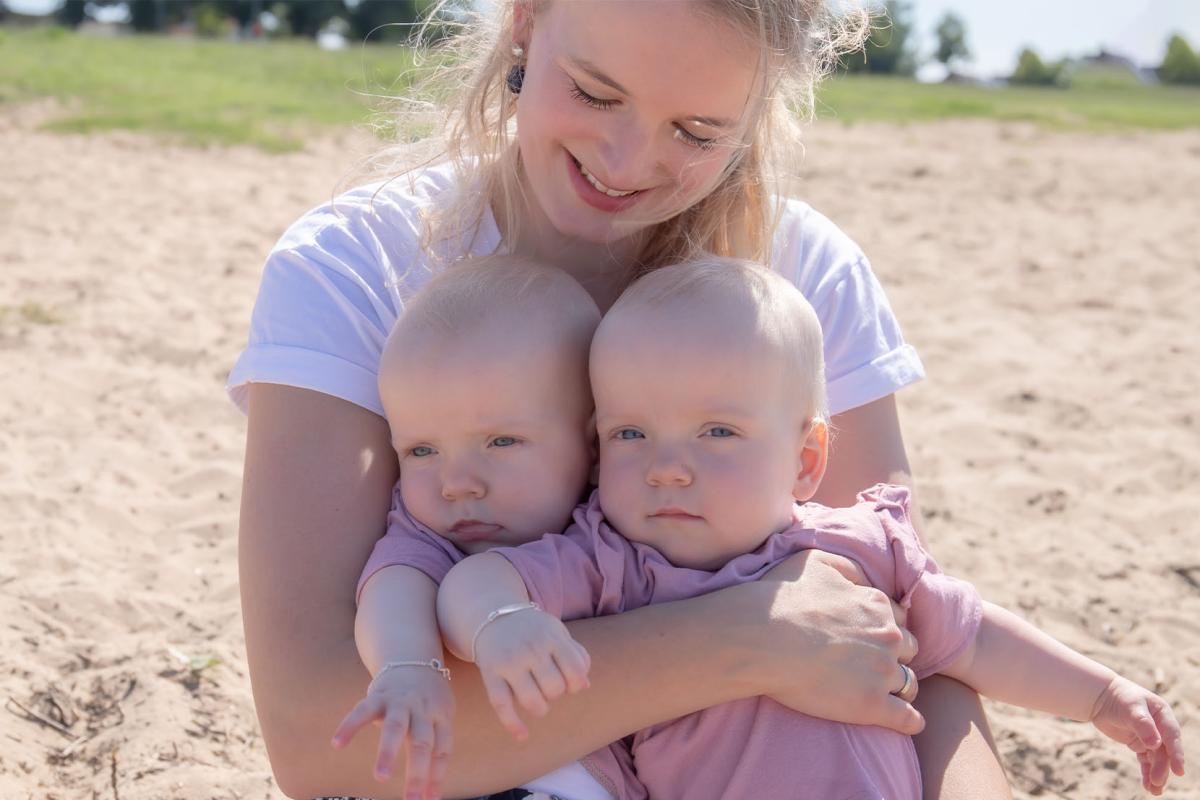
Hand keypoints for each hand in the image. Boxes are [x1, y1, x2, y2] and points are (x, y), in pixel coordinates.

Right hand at [330, 664, 454, 798]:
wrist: (413, 656)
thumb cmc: (428, 698)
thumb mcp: (440, 717)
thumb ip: (434, 751)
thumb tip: (431, 793)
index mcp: (440, 716)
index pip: (442, 750)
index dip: (437, 776)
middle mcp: (422, 709)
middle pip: (422, 741)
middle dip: (417, 772)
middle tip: (412, 799)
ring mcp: (400, 701)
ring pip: (396, 726)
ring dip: (388, 752)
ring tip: (380, 777)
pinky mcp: (378, 695)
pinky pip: (363, 710)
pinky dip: (349, 726)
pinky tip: (336, 744)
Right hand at [474, 608, 590, 739]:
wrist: (493, 617)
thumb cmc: (533, 630)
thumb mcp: (557, 633)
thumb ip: (575, 654)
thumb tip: (585, 685)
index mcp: (551, 637)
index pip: (576, 671)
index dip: (577, 684)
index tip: (570, 684)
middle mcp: (531, 649)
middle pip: (554, 688)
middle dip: (556, 694)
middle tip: (549, 688)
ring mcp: (509, 661)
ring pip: (531, 700)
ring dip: (540, 709)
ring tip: (539, 703)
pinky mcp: (490, 673)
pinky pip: (501, 704)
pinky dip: (512, 724)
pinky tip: (522, 735)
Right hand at [744, 549, 923, 733]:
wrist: (761, 639)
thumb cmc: (782, 598)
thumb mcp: (817, 562)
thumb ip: (848, 567)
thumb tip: (864, 578)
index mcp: (876, 604)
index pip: (897, 617)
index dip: (884, 626)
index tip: (870, 635)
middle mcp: (887, 637)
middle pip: (908, 649)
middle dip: (896, 654)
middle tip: (875, 663)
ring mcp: (882, 672)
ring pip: (909, 683)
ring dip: (902, 686)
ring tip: (890, 693)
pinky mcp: (871, 705)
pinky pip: (907, 718)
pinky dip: (911, 721)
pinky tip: (909, 723)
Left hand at [1090, 674, 1184, 795]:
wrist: (1101, 697)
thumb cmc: (1119, 698)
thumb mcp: (1131, 708)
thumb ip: (1143, 725)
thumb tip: (1155, 745)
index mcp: (1163, 715)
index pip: (1171, 737)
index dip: (1176, 754)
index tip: (1178, 770)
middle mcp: (1160, 728)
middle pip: (1164, 751)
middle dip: (1162, 768)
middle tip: (1156, 782)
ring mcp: (1151, 737)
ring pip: (1156, 759)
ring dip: (1156, 774)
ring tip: (1154, 791)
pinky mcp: (1139, 744)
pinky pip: (1146, 761)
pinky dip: (1147, 773)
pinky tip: (1147, 786)